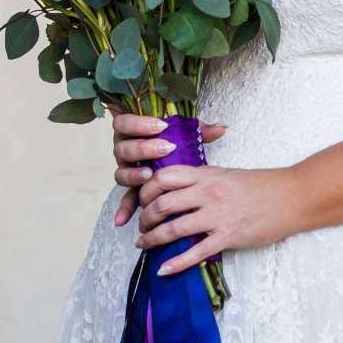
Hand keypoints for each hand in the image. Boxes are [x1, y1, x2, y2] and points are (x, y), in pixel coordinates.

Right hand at [110, 113, 226, 224]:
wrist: (169, 156)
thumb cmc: (175, 141)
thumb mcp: (186, 132)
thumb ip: (199, 129)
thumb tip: (220, 129)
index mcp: (134, 131)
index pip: (125, 123)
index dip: (139, 124)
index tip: (161, 126)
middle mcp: (126, 151)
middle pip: (123, 149)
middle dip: (143, 148)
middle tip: (163, 149)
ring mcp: (128, 170)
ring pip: (122, 173)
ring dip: (133, 175)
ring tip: (147, 176)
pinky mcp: (132, 189)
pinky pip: (126, 198)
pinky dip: (125, 209)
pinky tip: (123, 219)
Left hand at [133, 164, 302, 273]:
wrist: (291, 197)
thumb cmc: (261, 186)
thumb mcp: (226, 174)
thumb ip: (201, 179)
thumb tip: (178, 188)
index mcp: (206, 175)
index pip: (163, 177)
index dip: (146, 189)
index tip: (142, 200)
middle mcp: (208, 193)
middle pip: (162, 204)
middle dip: (145, 218)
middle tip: (142, 226)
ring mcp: (217, 215)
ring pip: (173, 228)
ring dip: (153, 239)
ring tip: (145, 244)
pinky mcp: (228, 236)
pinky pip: (195, 253)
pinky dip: (175, 264)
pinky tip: (163, 270)